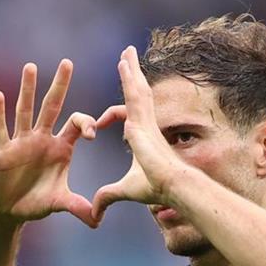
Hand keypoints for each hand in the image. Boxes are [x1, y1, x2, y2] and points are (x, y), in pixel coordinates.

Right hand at [0, 59, 98, 227]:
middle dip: (60, 86)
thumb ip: (78, 207)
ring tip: (31, 67)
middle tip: (68, 63)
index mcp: (60, 147)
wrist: (9, 210)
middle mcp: (42, 139)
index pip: (76, 124)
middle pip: (52, 107)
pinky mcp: (3, 151)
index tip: (92, 134)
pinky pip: (0, 130)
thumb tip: (98, 221)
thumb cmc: (35, 202)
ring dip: (27, 90)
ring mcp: (21, 142)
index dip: (85, 123)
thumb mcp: (59, 203)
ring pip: (25, 111)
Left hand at [91, 46, 186, 220]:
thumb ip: (107, 197)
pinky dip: (129, 76)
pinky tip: (123, 61)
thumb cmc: (154, 187)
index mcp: (141, 136)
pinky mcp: (144, 117)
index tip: (97, 126)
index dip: (110, 118)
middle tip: (125, 59)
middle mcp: (145, 124)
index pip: (126, 118)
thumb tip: (94, 213)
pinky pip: (135, 91)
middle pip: (137, 95)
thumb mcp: (123, 190)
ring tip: (125, 52)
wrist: (171, 184)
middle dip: (131, 77)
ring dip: (131, 70)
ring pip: (137, 88)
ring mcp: (146, 119)